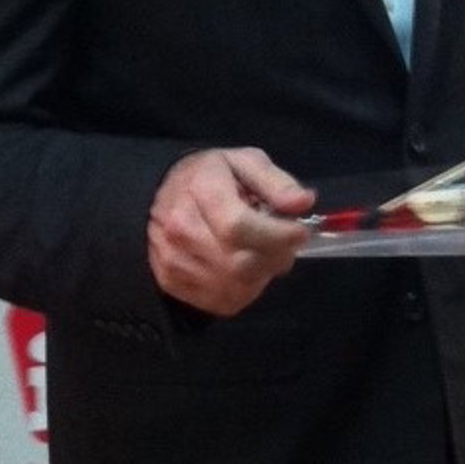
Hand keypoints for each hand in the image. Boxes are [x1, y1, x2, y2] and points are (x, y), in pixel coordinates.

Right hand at [146, 147, 316, 317]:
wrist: (160, 194)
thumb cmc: (211, 176)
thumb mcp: (246, 163)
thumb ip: (276, 182)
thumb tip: (304, 203)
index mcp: (201, 190)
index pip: (239, 227)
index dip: (277, 236)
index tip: (301, 231)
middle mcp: (181, 229)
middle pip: (240, 263)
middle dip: (276, 257)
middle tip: (287, 244)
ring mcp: (174, 260)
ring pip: (235, 286)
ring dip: (263, 275)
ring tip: (265, 253)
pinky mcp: (173, 283)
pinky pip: (223, 301)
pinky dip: (246, 290)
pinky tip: (247, 269)